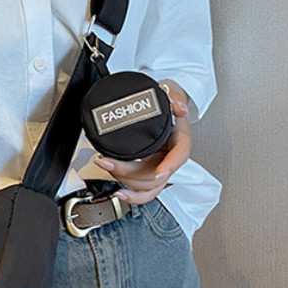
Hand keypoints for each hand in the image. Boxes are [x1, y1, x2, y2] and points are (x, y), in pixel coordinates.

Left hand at [92, 81, 190, 204]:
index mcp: (179, 139)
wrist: (158, 105)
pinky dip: (131, 196)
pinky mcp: (146, 172)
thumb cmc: (165, 101)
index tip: (161, 172)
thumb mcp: (171, 92)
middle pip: (157, 175)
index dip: (171, 165)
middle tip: (109, 161)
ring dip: (125, 180)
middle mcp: (169, 157)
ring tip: (106, 166)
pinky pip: (142, 191)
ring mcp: (158, 166)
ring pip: (148, 186)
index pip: (180, 155)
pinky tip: (119, 193)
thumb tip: (180, 107)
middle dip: (131, 172)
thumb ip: (175, 96)